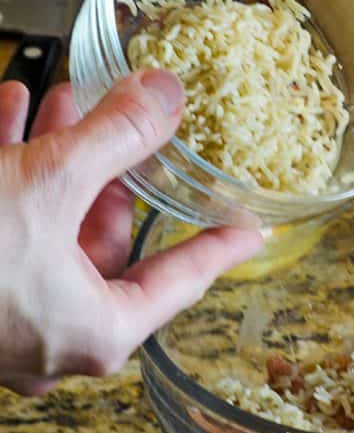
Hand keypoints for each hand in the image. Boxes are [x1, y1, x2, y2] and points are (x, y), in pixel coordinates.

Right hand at [0, 71, 261, 395]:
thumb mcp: (50, 181)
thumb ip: (119, 135)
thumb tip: (167, 95)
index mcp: (97, 330)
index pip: (182, 280)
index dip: (219, 244)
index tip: (251, 229)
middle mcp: (54, 337)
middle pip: (105, 239)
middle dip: (109, 165)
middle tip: (124, 119)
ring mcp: (6, 322)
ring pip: (47, 225)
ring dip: (53, 157)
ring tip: (60, 101)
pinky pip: (3, 226)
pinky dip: (9, 169)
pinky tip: (7, 114)